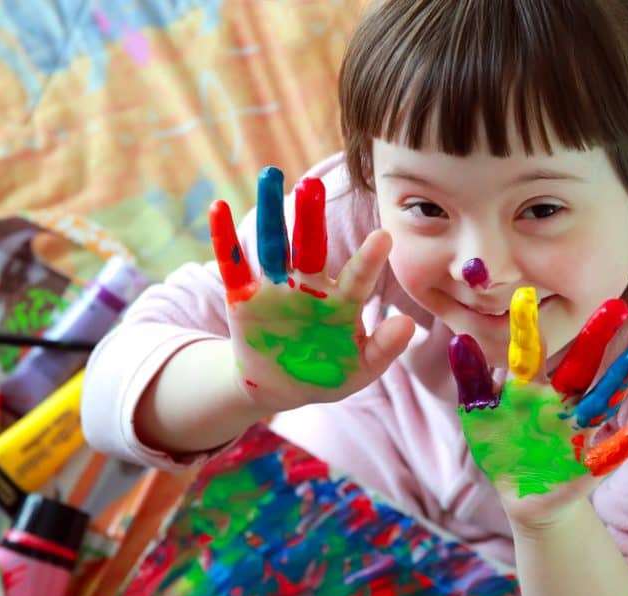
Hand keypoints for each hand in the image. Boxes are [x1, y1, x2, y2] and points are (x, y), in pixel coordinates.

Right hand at [209, 166, 413, 413]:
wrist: (281, 387)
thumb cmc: (328, 373)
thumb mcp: (360, 369)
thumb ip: (384, 349)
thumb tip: (409, 324)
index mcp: (342, 301)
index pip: (358, 277)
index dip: (370, 259)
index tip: (384, 236)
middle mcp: (310, 286)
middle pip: (311, 245)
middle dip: (311, 216)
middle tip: (313, 185)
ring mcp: (277, 289)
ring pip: (273, 244)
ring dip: (270, 212)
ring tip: (271, 176)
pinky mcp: (244, 297)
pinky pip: (233, 265)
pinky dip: (224, 239)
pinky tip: (219, 208)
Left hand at [448, 288, 627, 528]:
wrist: (523, 495)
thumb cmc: (501, 447)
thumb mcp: (479, 414)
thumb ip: (472, 380)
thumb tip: (459, 340)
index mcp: (530, 387)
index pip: (530, 351)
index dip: (527, 325)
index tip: (525, 292)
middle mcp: (560, 401)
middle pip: (580, 365)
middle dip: (596, 337)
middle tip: (616, 304)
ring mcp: (577, 430)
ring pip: (601, 401)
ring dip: (620, 380)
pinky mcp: (588, 464)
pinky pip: (608, 454)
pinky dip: (622, 444)